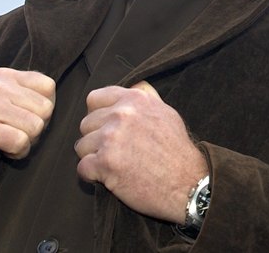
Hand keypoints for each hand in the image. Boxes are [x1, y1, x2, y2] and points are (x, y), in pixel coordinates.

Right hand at [0, 68, 55, 224]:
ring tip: (5, 141)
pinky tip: (0, 150)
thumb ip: (34, 96)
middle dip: (35, 128)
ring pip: (36, 127)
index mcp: (4, 75)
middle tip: (11, 133)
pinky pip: (21, 141)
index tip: (21, 119)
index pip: (49, 87)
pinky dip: (16, 152)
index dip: (43, 110)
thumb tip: (78, 98)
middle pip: (46, 109)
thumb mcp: (11, 106)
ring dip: (25, 142)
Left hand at [76, 81, 207, 223]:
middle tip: (114, 152)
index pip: (94, 99)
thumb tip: (135, 85)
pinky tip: (110, 178)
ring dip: (93, 158)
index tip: (105, 127)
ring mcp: (111, 138)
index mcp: (135, 99)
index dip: (97, 115)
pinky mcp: (105, 163)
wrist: (188, 183)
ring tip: (114, 166)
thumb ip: (146, 98)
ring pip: (81, 146)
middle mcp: (122, 114)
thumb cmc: (177, 151)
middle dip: (95, 139)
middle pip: (85, 124)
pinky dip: (92, 176)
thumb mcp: (166, 113)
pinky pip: (82, 168)